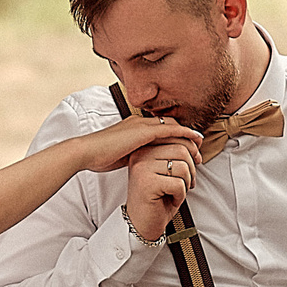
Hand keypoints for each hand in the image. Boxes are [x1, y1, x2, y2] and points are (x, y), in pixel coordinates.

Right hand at [82, 113, 200, 174]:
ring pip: (173, 126)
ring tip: (200, 147)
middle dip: (185, 136)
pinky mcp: (143, 131)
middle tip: (198, 148)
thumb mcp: (121, 155)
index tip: (186, 149)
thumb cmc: (99, 156)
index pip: (160, 128)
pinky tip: (194, 142)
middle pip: (170, 125)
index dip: (175, 138)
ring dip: (188, 136)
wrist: (87, 152)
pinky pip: (170, 130)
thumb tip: (144, 164)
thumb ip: (135, 155)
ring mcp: (141, 125)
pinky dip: (184, 134)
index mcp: (134, 127)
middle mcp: (139, 122)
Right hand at [123, 140, 199, 242]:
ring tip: (177, 192)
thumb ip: (179, 152)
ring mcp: (142, 168)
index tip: (194, 164)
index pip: (175, 136)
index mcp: (144, 147)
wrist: (141, 224)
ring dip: (186, 183)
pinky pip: (179, 184)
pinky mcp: (147, 183)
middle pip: (182, 150)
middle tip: (187, 183)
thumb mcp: (169, 170)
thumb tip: (198, 139)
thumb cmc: (156, 198)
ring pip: (182, 166)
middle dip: (192, 169)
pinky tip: (170, 199)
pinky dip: (181, 195)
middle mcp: (140, 154)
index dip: (192, 150)